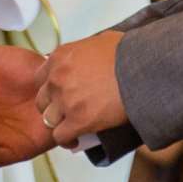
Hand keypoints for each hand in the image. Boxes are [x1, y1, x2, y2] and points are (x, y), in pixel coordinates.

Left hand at [36, 31, 127, 148]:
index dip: (51, 88)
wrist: (142, 70)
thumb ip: (85, 51)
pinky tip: (76, 140)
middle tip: (66, 111)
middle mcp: (57, 77)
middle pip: (42, 99)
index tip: (61, 93)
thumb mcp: (101, 41)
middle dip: (53, 106)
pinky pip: (61, 136)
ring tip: (72, 126)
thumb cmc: (128, 53)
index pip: (40, 77)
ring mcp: (66, 100)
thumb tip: (89, 57)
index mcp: (60, 57)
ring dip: (60, 123)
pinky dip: (67, 140)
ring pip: (49, 119)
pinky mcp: (78, 120)